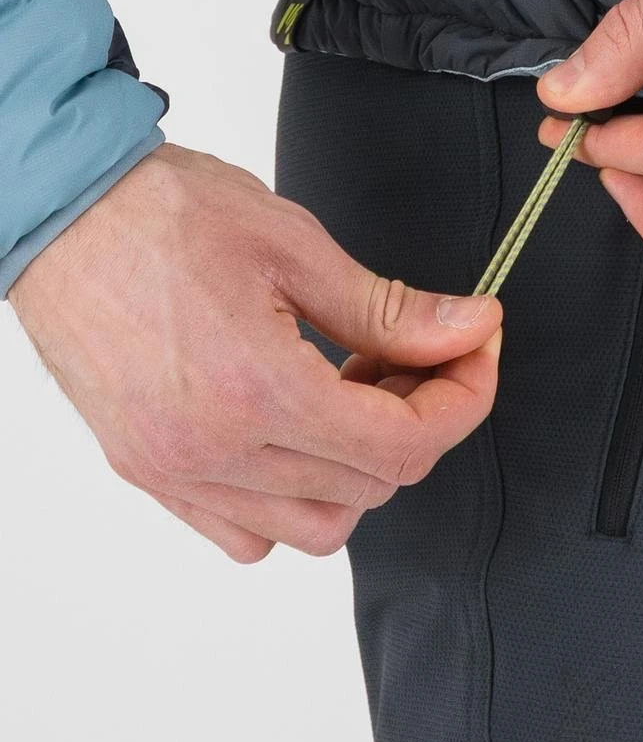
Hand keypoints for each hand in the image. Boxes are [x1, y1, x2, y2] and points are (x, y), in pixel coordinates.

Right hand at [8, 144, 501, 561]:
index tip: (479, 348)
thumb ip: (390, 308)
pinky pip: (245, 530)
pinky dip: (295, 496)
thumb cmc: (164, 214)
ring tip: (358, 385)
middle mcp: (211, 452)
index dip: (465, 398)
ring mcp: (175, 471)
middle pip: (371, 487)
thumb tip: (471, 329)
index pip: (404, 446)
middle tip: (424, 351)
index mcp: (255, 393)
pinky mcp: (148, 470)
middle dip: (422, 419)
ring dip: (363, 467)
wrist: (62, 210)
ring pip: (314, 526)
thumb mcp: (296, 247)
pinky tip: (303, 424)